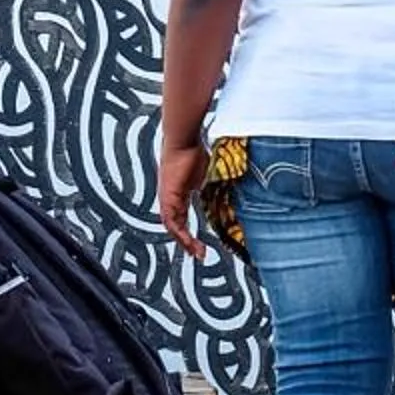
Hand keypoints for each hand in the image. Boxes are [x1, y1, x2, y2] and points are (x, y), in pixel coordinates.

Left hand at [159, 139, 209, 257]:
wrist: (184, 140)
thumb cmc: (194, 151)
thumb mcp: (205, 174)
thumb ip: (210, 185)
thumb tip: (227, 189)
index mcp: (179, 193)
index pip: (182, 218)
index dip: (189, 232)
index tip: (199, 243)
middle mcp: (171, 198)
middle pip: (176, 226)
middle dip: (187, 242)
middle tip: (199, 253)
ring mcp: (167, 198)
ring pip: (173, 227)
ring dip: (184, 241)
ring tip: (196, 252)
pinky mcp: (168, 198)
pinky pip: (172, 221)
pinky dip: (180, 233)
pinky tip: (188, 241)